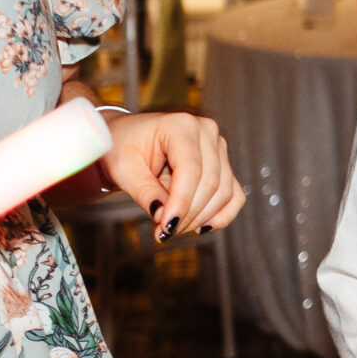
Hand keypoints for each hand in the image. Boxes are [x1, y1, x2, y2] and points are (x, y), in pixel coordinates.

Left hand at [101, 112, 245, 241]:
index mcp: (181, 125)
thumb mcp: (124, 169)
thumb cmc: (123, 147)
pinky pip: (234, 195)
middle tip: (163, 232)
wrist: (127, 139)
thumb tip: (164, 218)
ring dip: (200, 217)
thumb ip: (145, 192)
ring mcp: (218, 147)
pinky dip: (221, 215)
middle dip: (188, 214)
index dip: (181, 202)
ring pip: (223, 192)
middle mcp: (206, 132)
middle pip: (210, 182)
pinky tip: (200, 226)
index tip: (165, 228)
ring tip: (172, 226)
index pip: (191, 169)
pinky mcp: (223, 164)